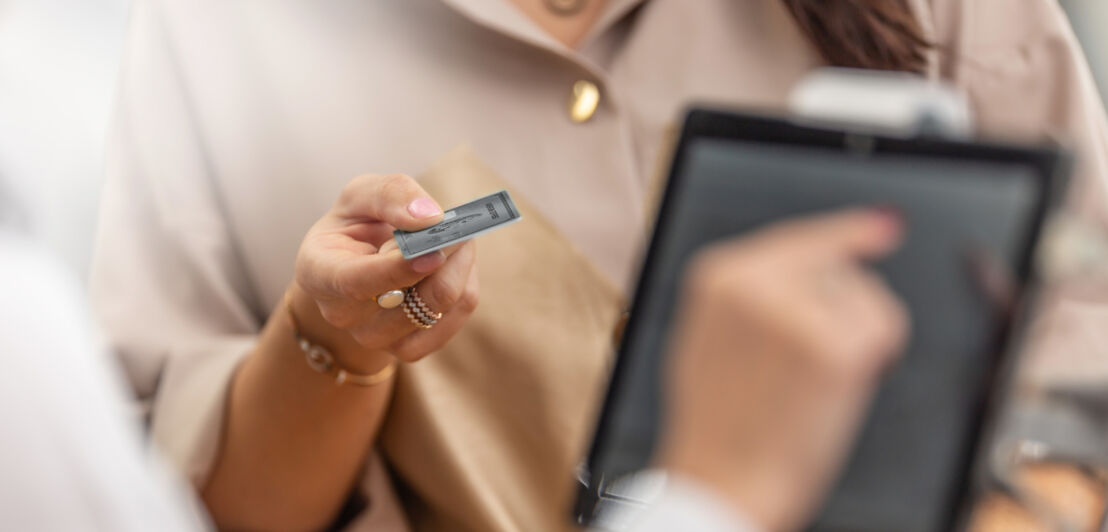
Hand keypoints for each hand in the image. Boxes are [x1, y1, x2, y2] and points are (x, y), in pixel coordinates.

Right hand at [292, 174, 478, 365]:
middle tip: (459, 226)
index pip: (355, 282)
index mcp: (319, 274)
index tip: (434, 251)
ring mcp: (375, 338)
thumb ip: (389, 194)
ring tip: (456, 239)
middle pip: (410, 300)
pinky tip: (454, 265)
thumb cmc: (357, 224)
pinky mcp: (408, 348)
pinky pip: (456, 317)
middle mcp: (342, 315)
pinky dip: (465, 284)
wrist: (360, 262)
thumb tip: (429, 217)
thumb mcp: (361, 195)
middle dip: (444, 256)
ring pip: (440, 307)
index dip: (397, 269)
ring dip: (459, 266)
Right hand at [658, 208, 908, 530]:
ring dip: (858, 333)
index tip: (883, 226)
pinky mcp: (835, 347)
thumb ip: (756, 290)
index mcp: (718, 274)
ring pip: (864, 294)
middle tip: (812, 364)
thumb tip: (829, 251)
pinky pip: (884, 325)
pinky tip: (843, 385)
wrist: (721, 480)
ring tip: (813, 382)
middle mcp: (754, 281)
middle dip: (843, 308)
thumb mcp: (711, 338)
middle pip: (838, 267)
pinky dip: (878, 355)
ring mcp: (795, 311)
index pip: (797, 237)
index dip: (846, 232)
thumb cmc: (718, 424)